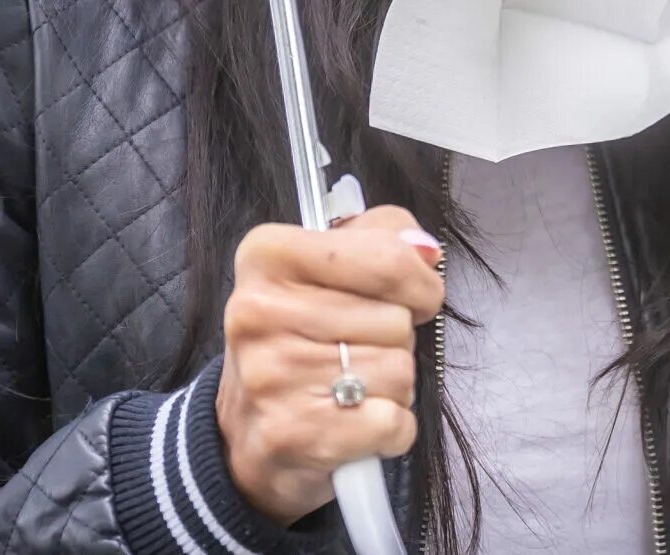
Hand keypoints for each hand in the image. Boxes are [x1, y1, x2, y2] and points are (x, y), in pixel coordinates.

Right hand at [217, 205, 444, 524]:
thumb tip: (424, 252)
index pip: (388, 261)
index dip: (420, 284)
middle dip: (396, 338)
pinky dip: (391, 428)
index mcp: (269, 256)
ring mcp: (270, 376)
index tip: (415, 298)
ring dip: (393, 384)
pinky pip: (391, 422)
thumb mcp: (331, 265)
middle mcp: (259, 312)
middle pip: (397, 321)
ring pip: (398, 371)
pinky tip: (356, 422)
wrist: (245, 429)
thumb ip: (385, 236)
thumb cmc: (302, 335)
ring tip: (352, 385)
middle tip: (358, 348)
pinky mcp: (290, 433)